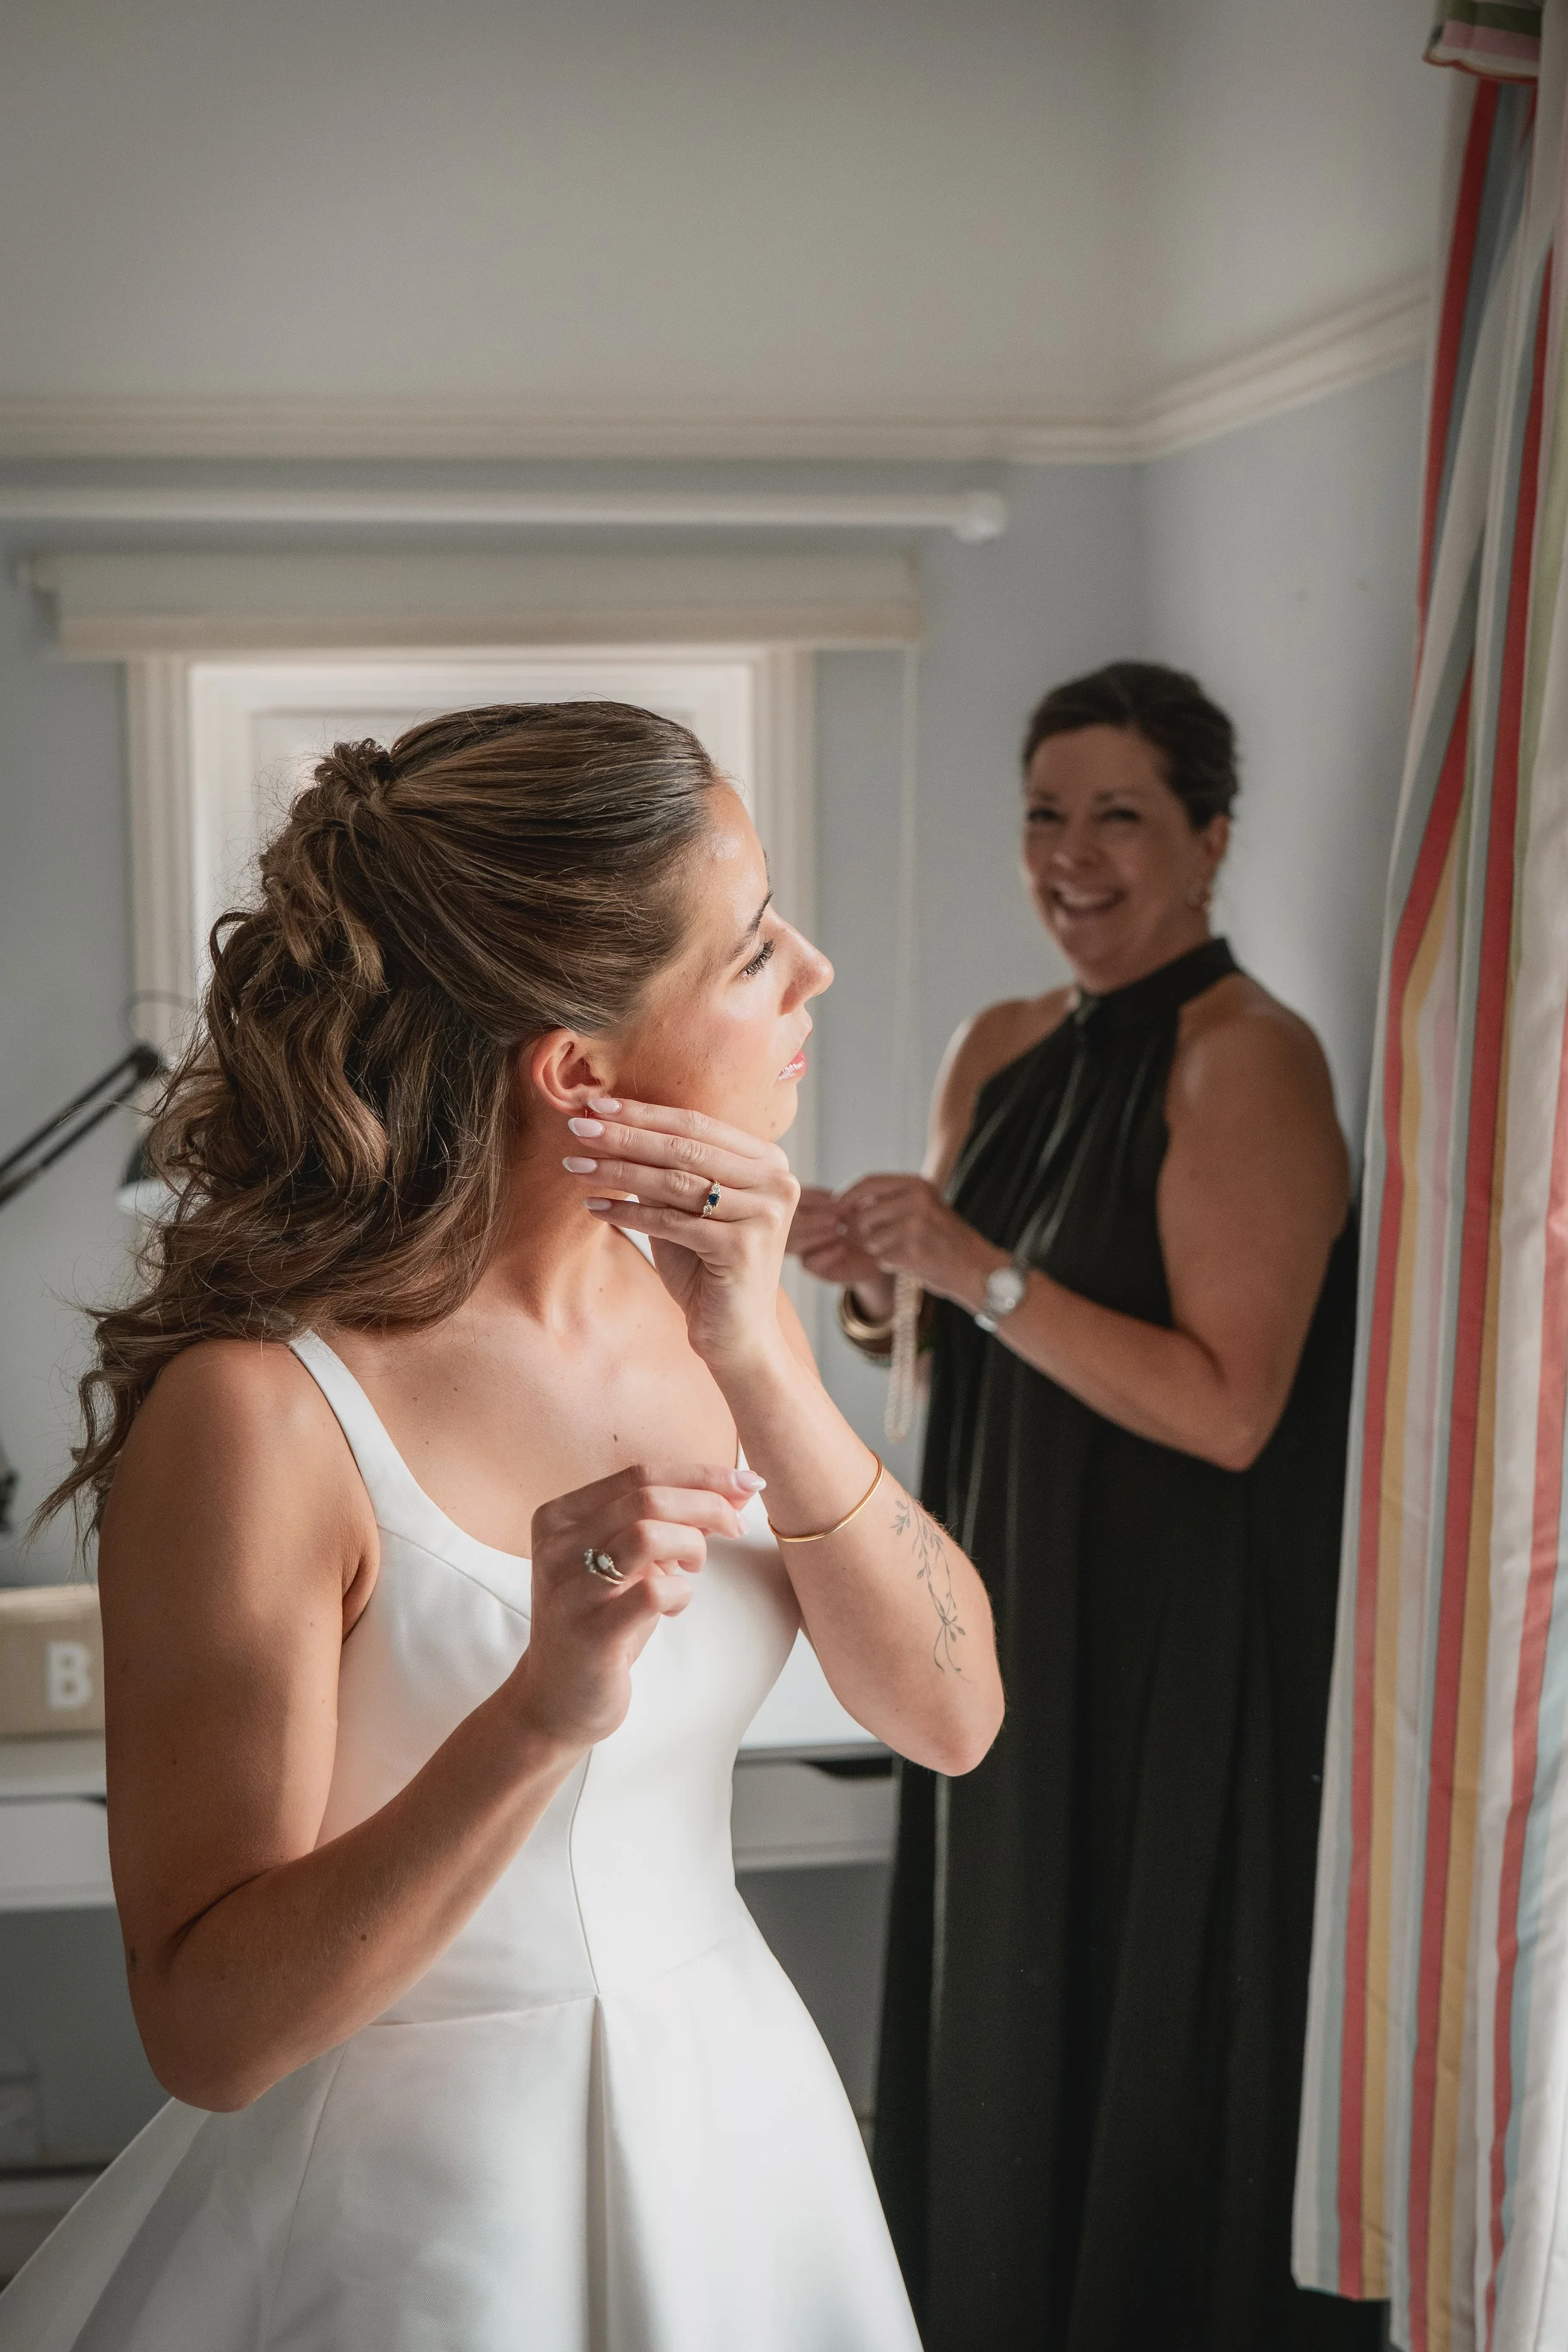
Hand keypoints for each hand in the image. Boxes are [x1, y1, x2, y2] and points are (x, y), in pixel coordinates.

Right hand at [511, 1461, 762, 1747]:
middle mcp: (557, 1546)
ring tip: (694, 1568)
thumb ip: (670, 1523)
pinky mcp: (590, 1633)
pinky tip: (673, 1606)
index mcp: (561, 1517)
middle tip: (734, 1528)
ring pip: (646, 1534)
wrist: (557, 1699)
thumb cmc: (602, 1622)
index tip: (745, 1484)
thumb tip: (737, 1490)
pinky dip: (680, 1592)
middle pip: (646, 1497)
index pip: (639, 1474)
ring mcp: (570, 1590)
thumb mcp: (629, 1563)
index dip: (700, 1475)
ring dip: (691, 1545)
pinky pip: (653, 1591)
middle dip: (707, 1505)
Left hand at [562, 1097, 797, 1373]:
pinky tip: (593, 1205)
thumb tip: (610, 1123)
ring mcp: (764, 1214)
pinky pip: (672, 1222)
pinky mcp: (743, 1248)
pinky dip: (628, 1212)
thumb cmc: (707, 1268)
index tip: (596, 1103)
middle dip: (625, 1135)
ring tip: (575, 1165)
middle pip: (686, 1148)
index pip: (698, 1123)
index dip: (644, 1112)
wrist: (735, 1335)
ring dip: (618, 1170)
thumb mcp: (688, 1208)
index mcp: (768, 1162)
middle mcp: (776, 1182)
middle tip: (577, 1125)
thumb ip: (668, 1168)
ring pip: (676, 1182)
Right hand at [787, 1186, 890, 1306]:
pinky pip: (808, 1262)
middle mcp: (799, 1227)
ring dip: (815, 1235)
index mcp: (806, 1206)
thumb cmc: (862, 1225)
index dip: (814, 1198)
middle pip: (790, 1222)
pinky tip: (841, 1248)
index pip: (799, 1199)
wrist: (873, 1252)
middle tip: (834, 1217)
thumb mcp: (857, 1210)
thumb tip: (841, 1200)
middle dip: (813, 1219)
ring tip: (836, 1231)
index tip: (834, 1198)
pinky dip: (824, 1254)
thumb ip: (847, 1203)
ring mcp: (802, 1247)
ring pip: (794, 1243)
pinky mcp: (811, 1266)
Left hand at [835, 1173, 999, 1307]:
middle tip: (877, 1241)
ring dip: (878, 1250)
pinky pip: (882, 1259)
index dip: (847, 1196)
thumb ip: (888, 1202)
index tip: (836, 1209)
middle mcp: (918, 1200)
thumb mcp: (922, 1207)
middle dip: (862, 1232)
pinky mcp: (915, 1251)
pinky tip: (910, 1262)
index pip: (869, 1182)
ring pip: (870, 1240)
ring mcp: (917, 1225)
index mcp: (918, 1184)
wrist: (976, 1268)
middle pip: (864, 1214)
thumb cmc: (944, 1239)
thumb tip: (842, 1206)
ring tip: (902, 1250)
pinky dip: (890, 1264)